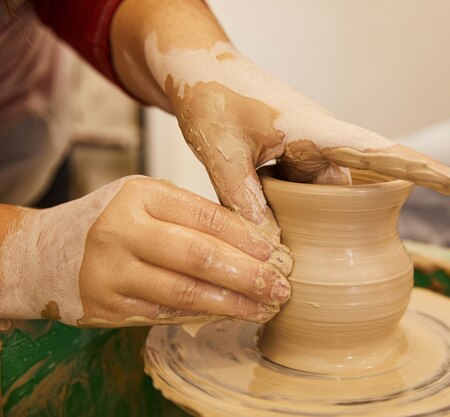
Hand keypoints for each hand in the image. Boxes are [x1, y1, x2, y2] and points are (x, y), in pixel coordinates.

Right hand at [0, 176, 291, 326]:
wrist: (46, 251)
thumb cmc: (111, 220)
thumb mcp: (146, 200)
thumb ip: (191, 214)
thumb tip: (253, 239)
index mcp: (139, 195)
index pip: (204, 216)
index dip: (244, 237)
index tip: (274, 252)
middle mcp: (122, 232)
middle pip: (199, 257)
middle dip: (246, 275)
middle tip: (279, 287)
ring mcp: (111, 272)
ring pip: (185, 292)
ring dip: (231, 304)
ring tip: (263, 307)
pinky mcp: (107, 306)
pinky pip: (166, 313)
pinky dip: (203, 315)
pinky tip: (229, 315)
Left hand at [110, 0, 449, 236]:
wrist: (196, 70)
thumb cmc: (210, 94)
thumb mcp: (221, 150)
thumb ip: (243, 198)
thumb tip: (269, 249)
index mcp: (312, 129)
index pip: (376, 151)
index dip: (417, 168)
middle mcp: (318, 141)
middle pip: (365, 177)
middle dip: (394, 191)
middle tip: (439, 201)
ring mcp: (306, 151)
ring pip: (333, 192)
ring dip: (331, 216)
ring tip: (321, 243)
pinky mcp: (291, 158)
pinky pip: (309, 191)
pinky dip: (306, 211)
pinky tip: (294, 231)